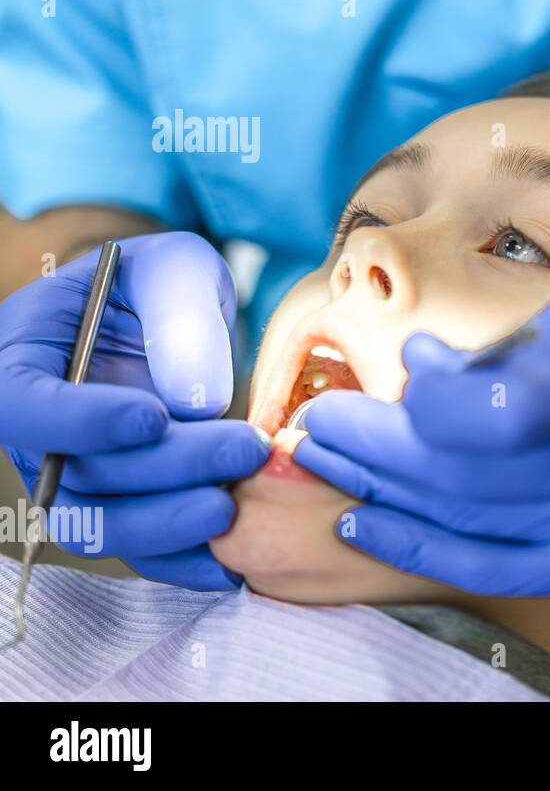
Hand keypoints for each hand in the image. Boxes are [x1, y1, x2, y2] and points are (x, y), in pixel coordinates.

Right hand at [0, 232, 270, 588]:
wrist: (178, 318)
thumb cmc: (164, 284)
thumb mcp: (175, 267)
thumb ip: (180, 317)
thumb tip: (195, 402)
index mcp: (23, 358)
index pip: (26, 405)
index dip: (83, 422)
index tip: (152, 417)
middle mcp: (40, 431)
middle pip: (80, 474)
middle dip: (166, 469)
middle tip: (245, 448)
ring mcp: (78, 477)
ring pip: (105, 525)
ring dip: (171, 524)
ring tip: (238, 502)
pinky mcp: (125, 508)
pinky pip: (143, 551)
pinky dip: (186, 561)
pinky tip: (236, 561)